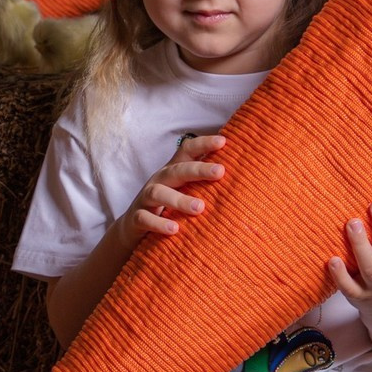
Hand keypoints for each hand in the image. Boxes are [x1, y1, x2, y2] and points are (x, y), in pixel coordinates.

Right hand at [116, 133, 225, 251]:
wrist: (133, 227)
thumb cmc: (167, 206)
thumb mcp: (183, 190)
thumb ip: (202, 183)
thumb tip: (238, 180)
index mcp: (172, 171)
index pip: (186, 151)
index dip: (203, 144)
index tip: (223, 142)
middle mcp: (159, 180)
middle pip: (176, 170)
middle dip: (198, 169)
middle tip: (220, 172)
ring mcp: (145, 199)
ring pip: (159, 193)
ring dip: (179, 199)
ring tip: (200, 208)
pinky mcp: (136, 218)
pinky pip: (145, 219)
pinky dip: (159, 223)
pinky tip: (175, 229)